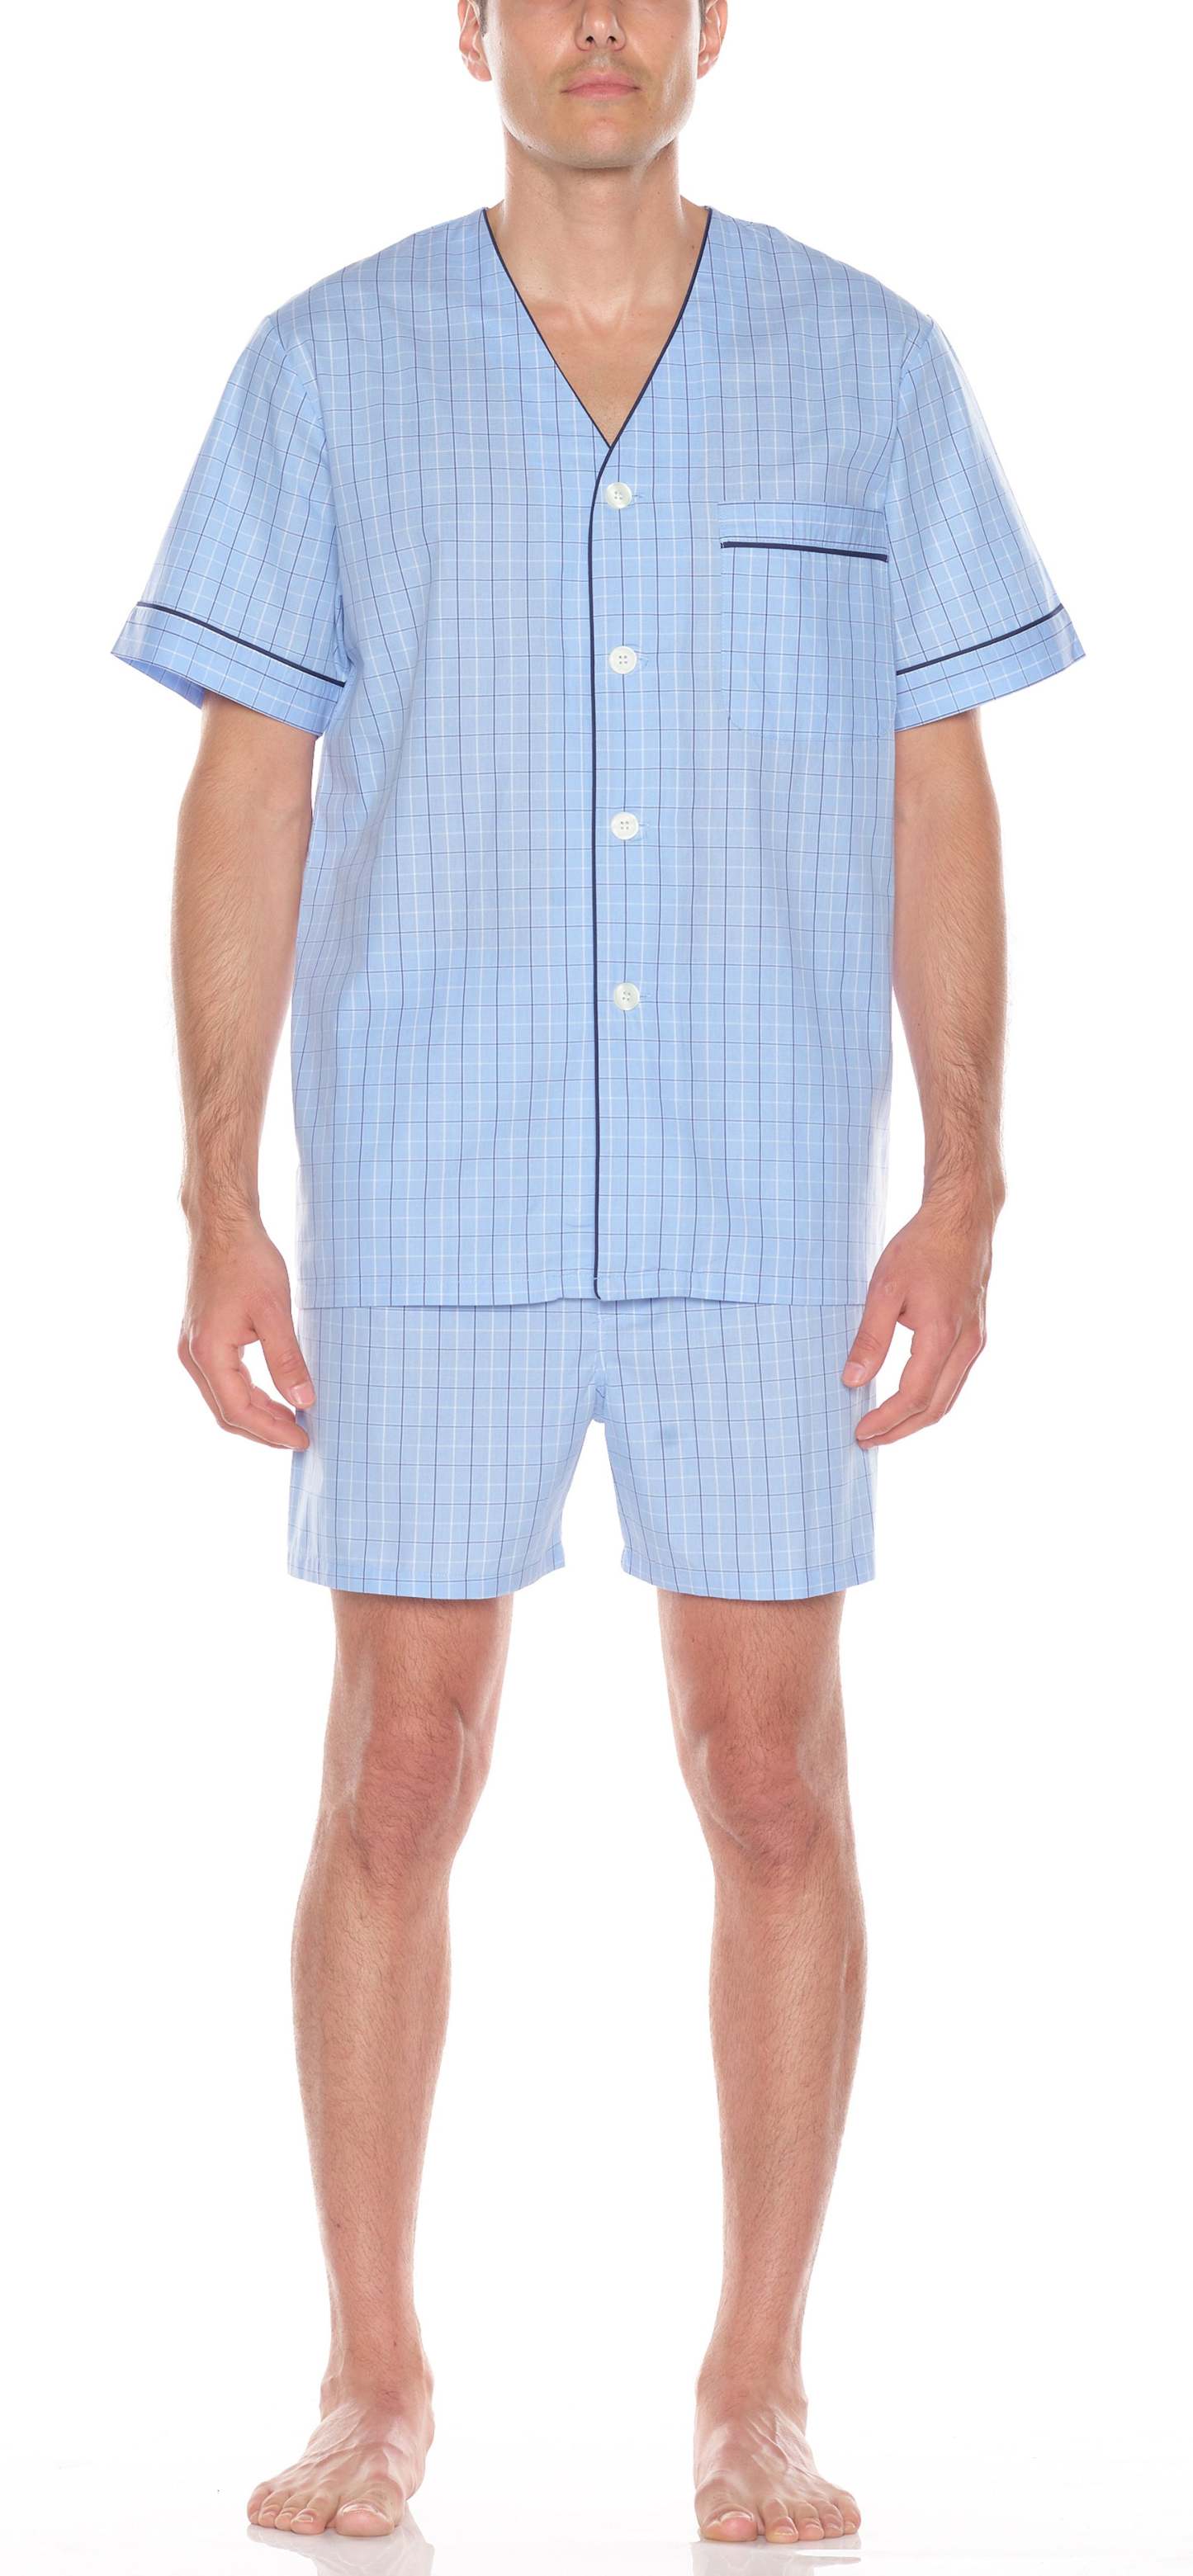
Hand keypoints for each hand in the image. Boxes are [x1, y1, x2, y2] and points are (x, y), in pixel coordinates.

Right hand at [178, 1214, 314, 1449]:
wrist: (222, 1226)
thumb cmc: (247, 1261)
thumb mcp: (275, 1312)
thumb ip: (287, 1361)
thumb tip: (304, 1402)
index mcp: (207, 1352)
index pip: (238, 1411)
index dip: (272, 1431)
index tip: (303, 1440)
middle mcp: (192, 1355)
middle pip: (226, 1412)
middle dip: (264, 1429)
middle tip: (301, 1437)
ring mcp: (193, 1347)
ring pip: (223, 1398)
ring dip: (256, 1414)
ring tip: (292, 1420)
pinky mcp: (201, 1338)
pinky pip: (222, 1380)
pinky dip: (247, 1394)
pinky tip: (273, 1395)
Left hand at [842, 1183, 995, 1446]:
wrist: (962, 1219)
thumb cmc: (922, 1247)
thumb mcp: (884, 1288)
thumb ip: (871, 1337)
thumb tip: (853, 1380)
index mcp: (942, 1334)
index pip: (914, 1396)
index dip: (887, 1420)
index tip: (861, 1432)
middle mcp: (966, 1345)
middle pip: (936, 1408)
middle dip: (900, 1430)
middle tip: (867, 1440)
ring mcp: (976, 1342)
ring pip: (949, 1398)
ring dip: (916, 1419)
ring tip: (883, 1428)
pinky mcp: (976, 1336)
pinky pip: (954, 1381)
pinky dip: (931, 1400)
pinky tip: (908, 1400)